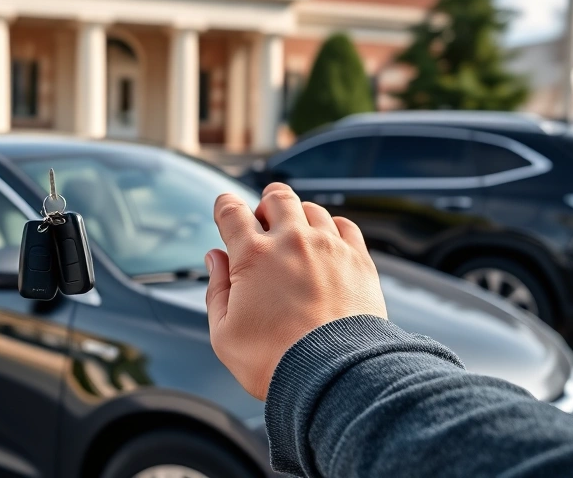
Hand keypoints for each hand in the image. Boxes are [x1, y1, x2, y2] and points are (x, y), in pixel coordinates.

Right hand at [205, 183, 386, 400]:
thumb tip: (215, 258)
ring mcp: (328, 247)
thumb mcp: (224, 333)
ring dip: (298, 216)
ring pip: (311, 209)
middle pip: (277, 197)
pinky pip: (345, 226)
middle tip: (263, 219)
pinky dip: (332, 228)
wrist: (333, 375)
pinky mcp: (358, 260)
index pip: (231, 211)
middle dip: (266, 203)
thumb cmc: (273, 360)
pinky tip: (327, 242)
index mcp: (252, 256)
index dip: (224, 206)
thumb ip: (216, 289)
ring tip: (295, 235)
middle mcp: (291, 241)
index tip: (225, 210)